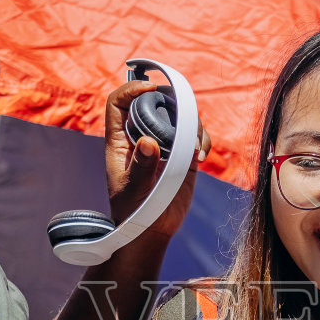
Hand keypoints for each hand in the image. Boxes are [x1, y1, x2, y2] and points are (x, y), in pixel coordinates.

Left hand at [102, 79, 208, 241]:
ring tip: (193, 147)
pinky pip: (194, 137)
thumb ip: (140, 167)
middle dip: (171, 102)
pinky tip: (200, 156)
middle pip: (154, 103)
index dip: (130, 89)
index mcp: (120, 140)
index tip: (149, 88)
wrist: (151, 230)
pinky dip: (201, 140)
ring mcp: (164, 145)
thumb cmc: (131, 211)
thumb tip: (149, 143)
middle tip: (183, 115)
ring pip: (178, 118)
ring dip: (191, 124)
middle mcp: (141, 137)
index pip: (118, 104)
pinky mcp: (182, 156)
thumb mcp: (132, 190)